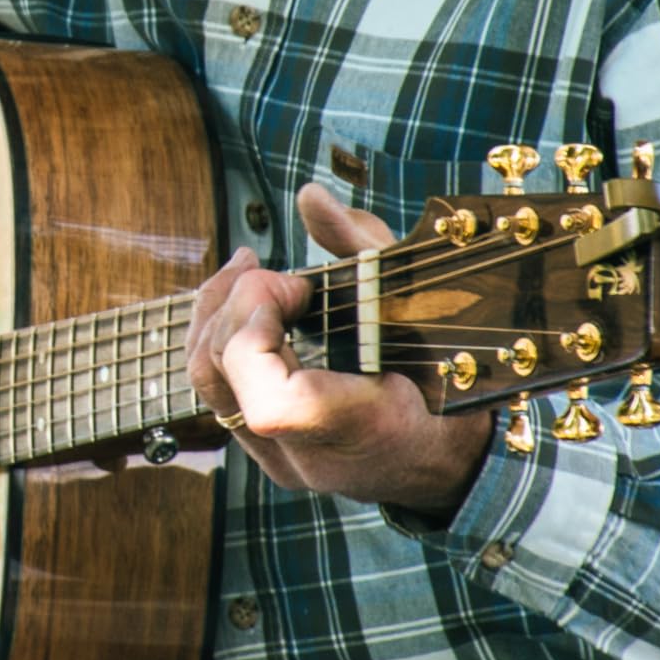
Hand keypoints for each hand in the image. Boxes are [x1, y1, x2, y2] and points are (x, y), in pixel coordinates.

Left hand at [187, 185, 492, 516]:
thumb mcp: (422, 299)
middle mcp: (311, 458)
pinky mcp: (265, 450)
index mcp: (362, 430)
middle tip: (276, 271)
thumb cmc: (451, 374)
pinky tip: (248, 301)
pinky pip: (219, 388)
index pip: (271, 405)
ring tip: (249, 270)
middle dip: (234, 302)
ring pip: (207, 382)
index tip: (296, 286)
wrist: (449, 454)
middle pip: (224, 377)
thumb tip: (308, 198)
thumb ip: (361, 248)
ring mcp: (282, 461)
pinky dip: (223, 335)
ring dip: (217, 312)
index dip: (257, 331)